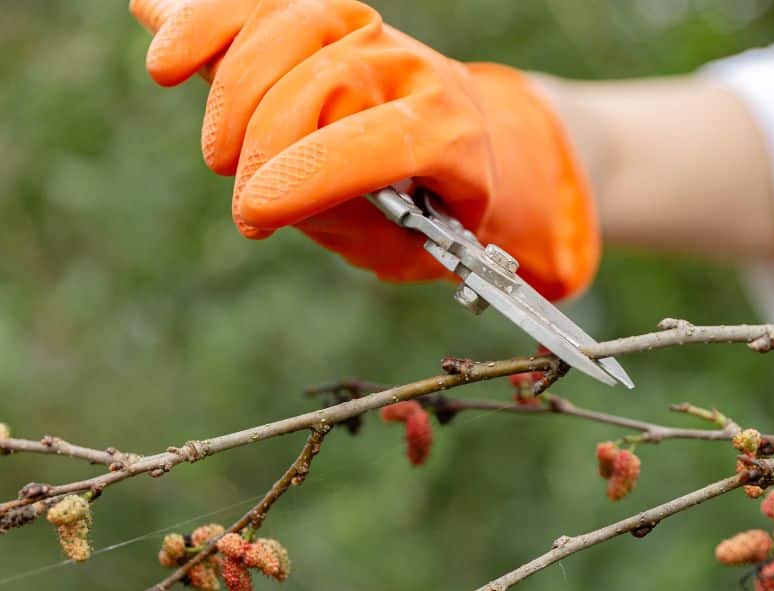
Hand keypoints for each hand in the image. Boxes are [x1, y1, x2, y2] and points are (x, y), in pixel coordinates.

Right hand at [129, 0, 598, 299]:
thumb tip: (265, 198)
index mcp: (449, 133)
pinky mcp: (320, 16)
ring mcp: (365, 31)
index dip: (310, 174)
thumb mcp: (407, 243)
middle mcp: (411, 68)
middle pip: (323, 80)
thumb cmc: (432, 207)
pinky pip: (255, 3)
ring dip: (232, 92)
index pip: (379, 142)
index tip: (255, 214)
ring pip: (285, 25)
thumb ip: (347, 219)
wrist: (465, 145)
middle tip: (249, 206)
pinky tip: (167, 59)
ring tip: (218, 155)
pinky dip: (203, 23)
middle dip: (267, 148)